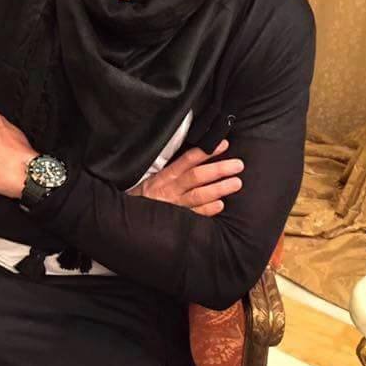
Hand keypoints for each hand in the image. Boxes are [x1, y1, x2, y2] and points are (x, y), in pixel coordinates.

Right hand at [127, 139, 243, 216]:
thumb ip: (174, 171)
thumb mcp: (154, 179)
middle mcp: (170, 189)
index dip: (206, 152)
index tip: (224, 145)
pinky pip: (194, 215)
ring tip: (236, 183)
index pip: (187, 160)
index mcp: (165, 176)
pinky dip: (207, 210)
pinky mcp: (176, 221)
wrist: (127, 219)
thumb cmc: (145, 198)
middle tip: (238, 165)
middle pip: (196, 176)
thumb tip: (200, 158)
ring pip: (198, 195)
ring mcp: (173, 205)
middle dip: (218, 169)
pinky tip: (220, 205)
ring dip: (219, 188)